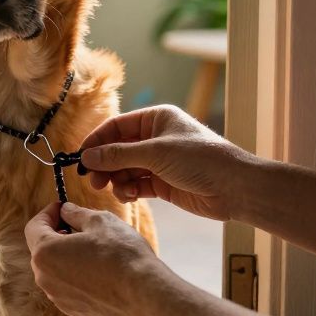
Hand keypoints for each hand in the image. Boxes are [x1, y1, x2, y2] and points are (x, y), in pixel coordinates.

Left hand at [24, 201, 163, 315]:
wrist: (143, 294)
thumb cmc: (121, 253)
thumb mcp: (99, 220)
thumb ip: (75, 213)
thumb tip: (65, 211)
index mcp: (45, 252)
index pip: (34, 226)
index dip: (48, 213)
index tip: (62, 207)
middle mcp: (44, 277)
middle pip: (41, 248)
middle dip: (55, 233)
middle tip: (76, 224)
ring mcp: (57, 296)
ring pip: (53, 268)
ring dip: (64, 254)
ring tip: (89, 246)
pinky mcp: (71, 308)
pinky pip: (65, 285)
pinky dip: (73, 273)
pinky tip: (95, 268)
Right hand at [79, 105, 253, 220]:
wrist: (235, 188)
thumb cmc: (200, 160)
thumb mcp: (155, 153)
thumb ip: (118, 155)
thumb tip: (86, 157)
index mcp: (156, 119)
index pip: (116, 127)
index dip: (96, 141)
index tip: (80, 158)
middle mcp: (156, 138)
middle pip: (118, 149)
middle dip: (104, 164)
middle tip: (92, 180)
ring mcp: (160, 161)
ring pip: (125, 169)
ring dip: (116, 179)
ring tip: (113, 189)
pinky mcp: (164, 183)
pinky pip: (137, 184)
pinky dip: (129, 190)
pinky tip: (128, 196)